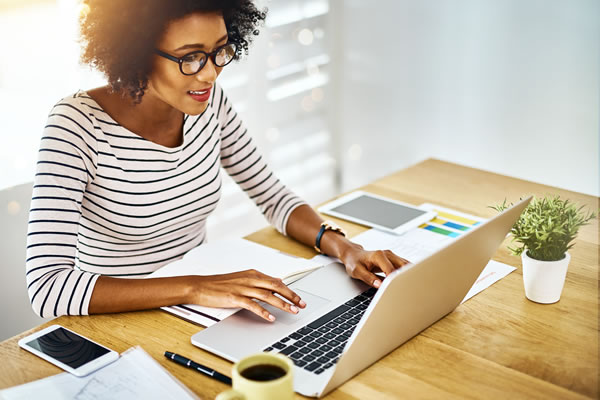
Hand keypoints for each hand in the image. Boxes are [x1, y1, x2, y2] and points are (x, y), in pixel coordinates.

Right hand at [187, 270, 305, 321]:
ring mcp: (242, 288)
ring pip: (267, 295)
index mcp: (252, 274)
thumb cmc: (219, 284)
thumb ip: (257, 283)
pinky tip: (271, 317)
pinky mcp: (234, 297)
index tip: (299, 298)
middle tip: (301, 304)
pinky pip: (253, 305)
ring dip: (282, 303)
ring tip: (292, 311)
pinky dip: (263, 311)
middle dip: (291, 295)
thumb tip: (273, 285)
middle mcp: (250, 279)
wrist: (200, 286)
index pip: (276, 281)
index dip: (289, 290)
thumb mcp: (241, 280)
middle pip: (276, 286)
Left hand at [340, 244, 410, 287]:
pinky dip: (407, 273)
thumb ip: (369, 278)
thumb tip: (380, 286)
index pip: (391, 270)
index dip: (394, 281)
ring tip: (409, 287)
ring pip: (406, 266)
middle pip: (403, 266)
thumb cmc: (354, 262)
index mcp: (378, 256)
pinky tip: (407, 282)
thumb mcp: (357, 271)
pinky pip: (404, 266)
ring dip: (409, 275)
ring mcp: (392, 256)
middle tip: (406, 290)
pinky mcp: (394, 259)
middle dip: (406, 278)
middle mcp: (387, 254)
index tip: (395, 290)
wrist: (353, 254)